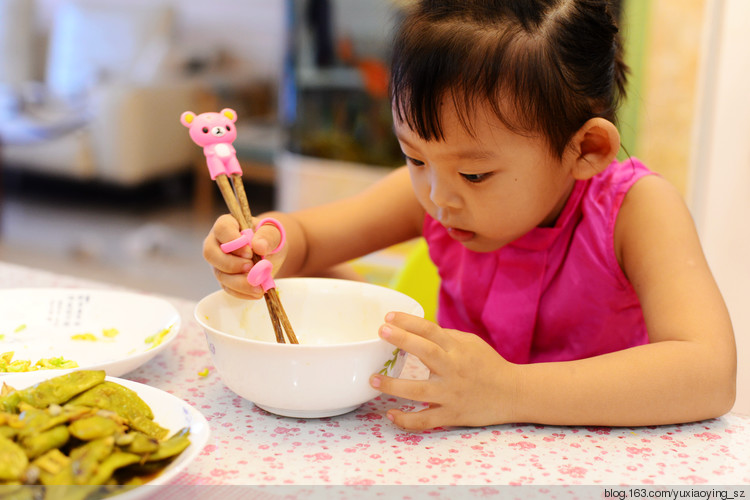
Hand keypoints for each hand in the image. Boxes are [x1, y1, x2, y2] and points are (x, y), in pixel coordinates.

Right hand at [202, 214, 287, 298]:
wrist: (271, 252)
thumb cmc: (268, 238)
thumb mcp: (273, 233)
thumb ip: (267, 236)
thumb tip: (258, 246)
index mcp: (227, 224)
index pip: (221, 229)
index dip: (233, 242)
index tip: (250, 252)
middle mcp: (217, 243)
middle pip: (211, 253)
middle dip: (231, 264)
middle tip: (251, 268)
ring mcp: (218, 262)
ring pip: (219, 274)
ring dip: (239, 282)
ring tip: (258, 286)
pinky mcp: (224, 278)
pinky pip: (227, 287)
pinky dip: (242, 292)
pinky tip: (256, 292)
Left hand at [369, 312, 517, 430]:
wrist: (513, 394)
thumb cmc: (489, 365)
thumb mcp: (470, 344)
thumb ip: (446, 338)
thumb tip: (417, 331)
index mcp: (458, 349)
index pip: (431, 331)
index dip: (410, 322)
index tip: (389, 317)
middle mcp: (454, 370)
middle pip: (426, 352)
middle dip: (402, 340)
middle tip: (381, 332)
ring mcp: (452, 394)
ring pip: (419, 390)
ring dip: (394, 386)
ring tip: (373, 379)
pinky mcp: (453, 415)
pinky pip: (426, 420)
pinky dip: (407, 420)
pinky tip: (391, 415)